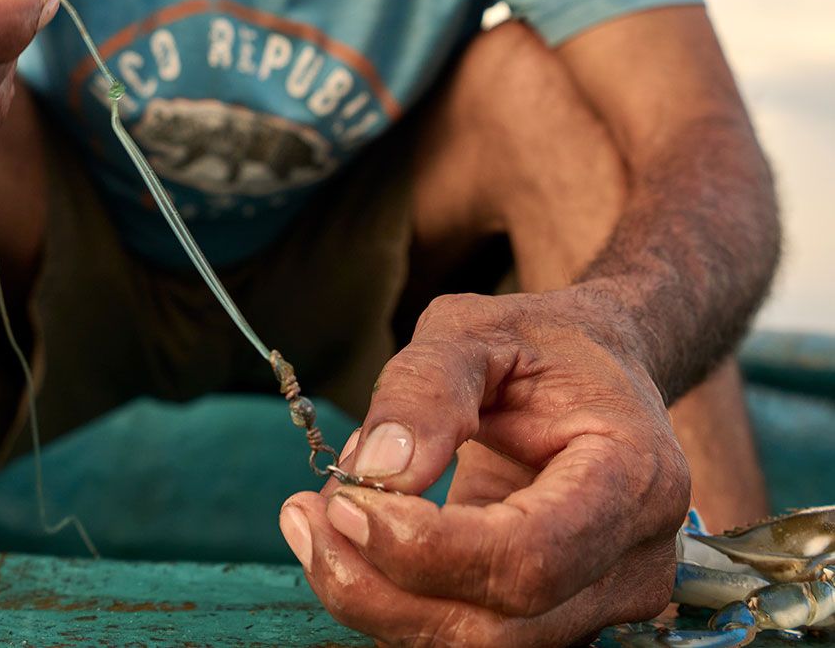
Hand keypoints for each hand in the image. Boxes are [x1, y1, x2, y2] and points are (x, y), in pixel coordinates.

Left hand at [279, 290, 690, 646]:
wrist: (593, 369)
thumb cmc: (540, 343)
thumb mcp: (475, 327)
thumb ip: (426, 386)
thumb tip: (377, 469)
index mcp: (633, 476)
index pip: (533, 554)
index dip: (432, 548)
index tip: (350, 501)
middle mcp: (632, 560)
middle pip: (503, 626)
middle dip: (384, 586)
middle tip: (308, 513)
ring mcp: (600, 601)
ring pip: (477, 646)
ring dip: (375, 599)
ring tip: (312, 520)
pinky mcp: (554, 614)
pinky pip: (465, 633)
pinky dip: (394, 599)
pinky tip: (349, 540)